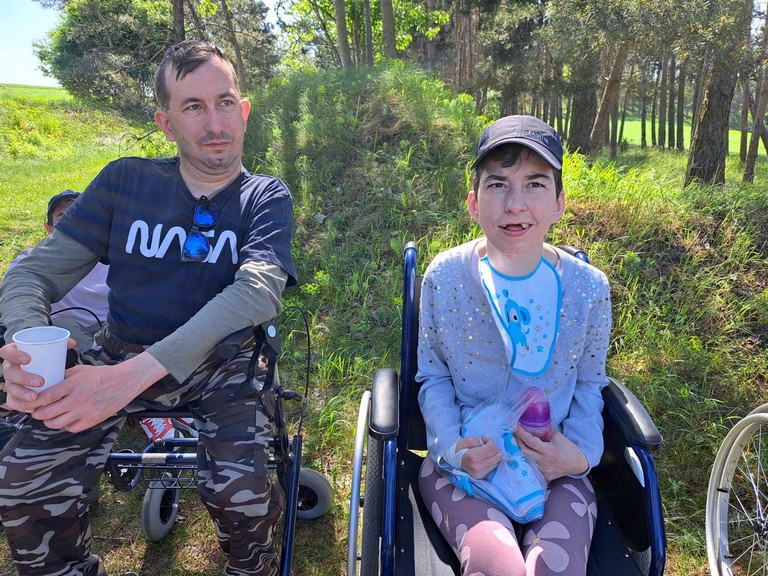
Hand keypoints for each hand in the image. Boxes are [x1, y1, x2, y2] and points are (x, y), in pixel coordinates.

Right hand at [0, 338, 77, 412]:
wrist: (39, 372)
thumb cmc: (42, 359)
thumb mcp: (48, 350)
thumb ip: (59, 344)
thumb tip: (71, 342)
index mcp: (13, 354)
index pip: (6, 352)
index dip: (14, 355)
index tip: (28, 359)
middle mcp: (9, 368)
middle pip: (9, 373)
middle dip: (23, 378)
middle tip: (40, 382)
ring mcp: (10, 382)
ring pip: (11, 388)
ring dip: (22, 394)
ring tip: (35, 397)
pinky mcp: (12, 395)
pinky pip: (12, 402)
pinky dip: (21, 405)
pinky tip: (32, 407)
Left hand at [2, 344, 167, 432]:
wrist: (125, 382)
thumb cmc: (103, 374)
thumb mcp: (81, 370)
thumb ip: (64, 376)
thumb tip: (48, 382)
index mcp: (73, 384)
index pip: (46, 396)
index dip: (34, 401)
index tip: (30, 402)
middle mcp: (78, 399)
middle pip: (47, 413)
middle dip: (37, 414)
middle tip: (36, 412)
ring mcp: (85, 411)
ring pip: (57, 424)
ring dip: (49, 422)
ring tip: (49, 417)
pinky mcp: (93, 420)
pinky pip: (71, 429)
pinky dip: (65, 426)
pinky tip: (67, 420)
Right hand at [456, 435, 502, 479]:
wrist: (452, 462)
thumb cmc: (459, 449)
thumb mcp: (466, 440)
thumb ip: (478, 440)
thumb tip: (488, 444)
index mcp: (474, 456)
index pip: (492, 448)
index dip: (490, 441)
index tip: (484, 439)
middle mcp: (478, 467)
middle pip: (498, 456)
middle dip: (494, 448)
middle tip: (486, 445)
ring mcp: (480, 474)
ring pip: (497, 462)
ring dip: (493, 455)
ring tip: (485, 452)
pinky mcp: (482, 477)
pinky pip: (493, 467)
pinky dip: (491, 461)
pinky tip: (485, 458)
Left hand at [514, 427, 588, 481]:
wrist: (578, 464)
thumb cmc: (568, 448)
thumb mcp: (557, 436)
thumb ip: (545, 432)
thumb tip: (532, 427)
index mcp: (548, 451)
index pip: (530, 441)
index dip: (521, 434)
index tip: (515, 427)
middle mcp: (544, 462)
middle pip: (524, 451)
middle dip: (517, 442)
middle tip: (514, 434)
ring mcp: (543, 471)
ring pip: (526, 460)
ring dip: (521, 451)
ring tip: (517, 443)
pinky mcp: (544, 477)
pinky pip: (532, 467)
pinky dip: (527, 460)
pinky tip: (526, 454)